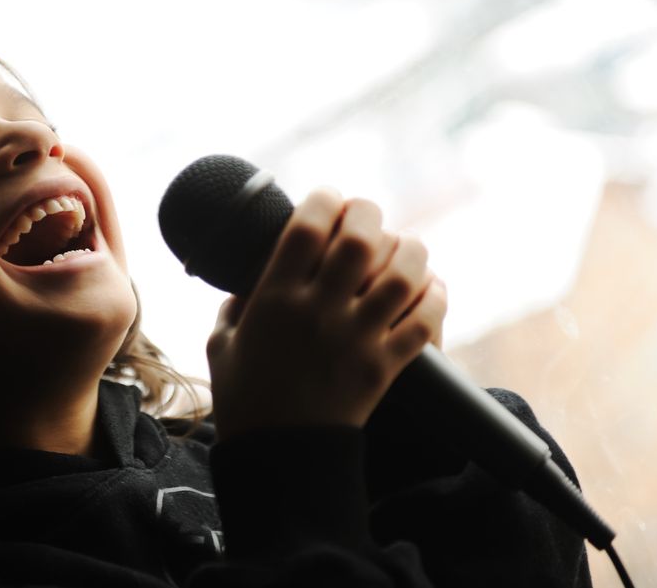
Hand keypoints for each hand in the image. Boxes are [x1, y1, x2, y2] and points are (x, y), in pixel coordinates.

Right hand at [205, 188, 446, 439]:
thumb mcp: (221, 344)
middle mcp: (318, 313)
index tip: (326, 199)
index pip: (306, 229)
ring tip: (403, 248)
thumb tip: (245, 279)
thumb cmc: (244, 398)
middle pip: (360, 239)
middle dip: (368, 213)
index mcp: (274, 300)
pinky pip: (425, 321)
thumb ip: (233, 306)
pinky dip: (434, 297)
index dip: (322, 200)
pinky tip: (427, 288)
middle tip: (365, 215)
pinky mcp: (384, 367)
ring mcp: (356, 339)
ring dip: (409, 252)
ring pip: (403, 275)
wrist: (279, 457)